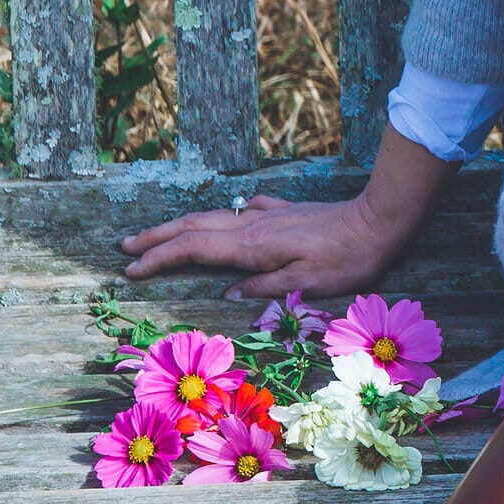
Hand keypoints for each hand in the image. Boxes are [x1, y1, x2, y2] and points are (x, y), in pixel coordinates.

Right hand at [118, 125, 450, 296]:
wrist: (379, 221)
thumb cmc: (347, 259)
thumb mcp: (306, 284)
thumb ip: (264, 288)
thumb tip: (227, 292)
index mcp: (252, 246)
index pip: (193, 249)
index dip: (160, 259)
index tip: (132, 269)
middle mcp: (253, 225)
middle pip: (193, 228)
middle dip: (156, 238)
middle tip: (124, 248)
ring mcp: (267, 215)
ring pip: (212, 217)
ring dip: (179, 226)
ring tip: (155, 235)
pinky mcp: (284, 211)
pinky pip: (241, 212)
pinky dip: (221, 218)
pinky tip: (224, 219)